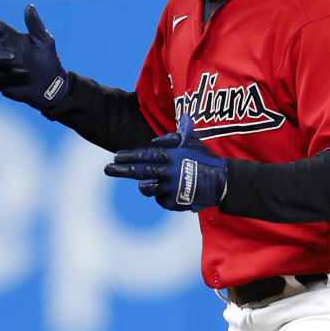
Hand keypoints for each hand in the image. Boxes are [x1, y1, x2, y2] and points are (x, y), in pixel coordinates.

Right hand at [0, 4, 68, 109]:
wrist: (51, 85)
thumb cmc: (48, 61)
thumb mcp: (45, 40)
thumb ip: (35, 25)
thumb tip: (29, 6)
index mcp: (11, 37)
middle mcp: (2, 49)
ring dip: (0, 56)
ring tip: (14, 57)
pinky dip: (11, 73)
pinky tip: (23, 73)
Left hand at [104, 114, 226, 211]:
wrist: (221, 182)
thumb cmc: (207, 160)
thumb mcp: (193, 142)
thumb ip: (180, 135)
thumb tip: (171, 128)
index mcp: (171, 156)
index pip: (144, 155)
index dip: (129, 156)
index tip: (116, 156)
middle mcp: (167, 172)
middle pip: (140, 172)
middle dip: (122, 170)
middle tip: (108, 169)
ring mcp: (170, 188)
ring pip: (148, 188)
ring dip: (144, 186)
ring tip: (143, 183)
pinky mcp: (174, 202)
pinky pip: (161, 200)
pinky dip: (161, 196)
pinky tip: (168, 192)